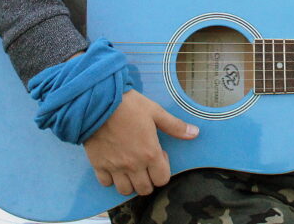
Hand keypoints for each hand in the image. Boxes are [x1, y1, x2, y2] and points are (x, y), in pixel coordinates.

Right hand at [83, 89, 198, 195]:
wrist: (98, 102)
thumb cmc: (129, 105)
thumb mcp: (156, 112)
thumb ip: (175, 126)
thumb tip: (195, 133)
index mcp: (150, 153)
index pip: (162, 180)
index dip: (163, 169)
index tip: (158, 154)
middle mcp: (133, 165)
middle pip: (144, 189)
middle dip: (149, 180)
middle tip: (146, 163)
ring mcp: (114, 167)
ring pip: (125, 191)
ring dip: (130, 183)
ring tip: (131, 167)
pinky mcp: (98, 165)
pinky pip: (106, 183)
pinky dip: (111, 179)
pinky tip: (114, 165)